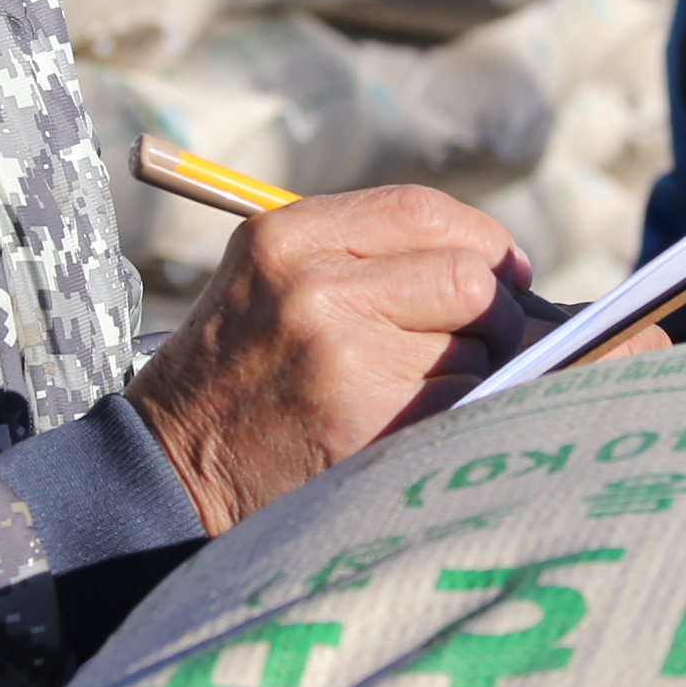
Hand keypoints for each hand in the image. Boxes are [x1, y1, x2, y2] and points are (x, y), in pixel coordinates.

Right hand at [124, 186, 661, 532]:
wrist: (167, 474)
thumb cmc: (239, 379)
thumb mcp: (273, 284)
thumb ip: (371, 260)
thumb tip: (518, 277)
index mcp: (289, 236)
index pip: (427, 212)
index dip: (483, 243)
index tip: (504, 273)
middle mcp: (314, 286)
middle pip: (469, 279)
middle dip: (493, 315)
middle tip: (478, 348)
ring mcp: (341, 356)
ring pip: (476, 347)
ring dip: (473, 377)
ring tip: (414, 401)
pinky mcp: (365, 424)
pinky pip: (466, 406)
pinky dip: (466, 420)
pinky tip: (422, 432)